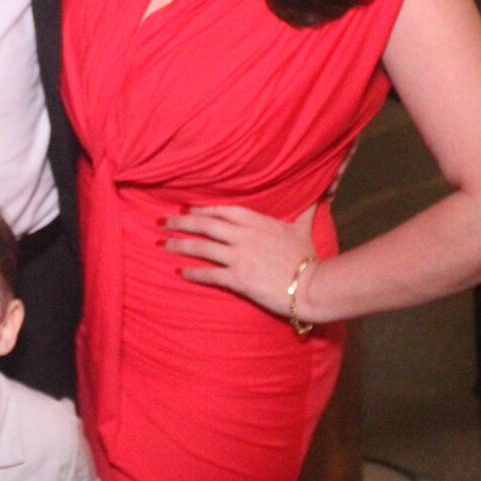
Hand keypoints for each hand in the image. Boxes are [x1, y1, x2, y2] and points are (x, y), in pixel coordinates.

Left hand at [163, 203, 317, 318]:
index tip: (185, 209)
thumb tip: (318, 196)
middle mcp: (243, 236)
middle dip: (180, 223)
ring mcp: (239, 257)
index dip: (201, 209)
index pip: (222, 211)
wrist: (313, 284)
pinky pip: (209, 274)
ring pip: (201, 247)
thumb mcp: (304, 229)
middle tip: (161, 222)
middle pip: (205, 225)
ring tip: (161, 245)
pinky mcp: (238, 279)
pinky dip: (192, 273)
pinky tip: (179, 272)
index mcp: (256, 221)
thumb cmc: (308, 257)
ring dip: (179, 245)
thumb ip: (304, 212)